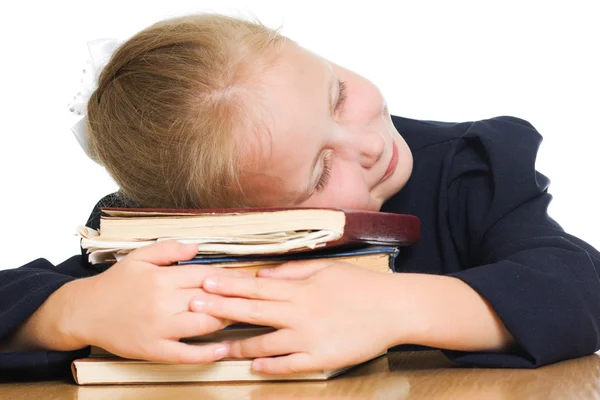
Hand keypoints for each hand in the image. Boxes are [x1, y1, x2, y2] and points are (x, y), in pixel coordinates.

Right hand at [66, 241, 248, 362]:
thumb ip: (168, 249)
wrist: (84, 312)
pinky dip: (206, 353)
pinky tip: (223, 349)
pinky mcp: (153, 349)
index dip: (231, 277)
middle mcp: (163, 302)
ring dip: (227, 320)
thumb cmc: (115, 283)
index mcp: (162, 278)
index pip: (206, 275)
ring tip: (244, 317)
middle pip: (210, 299)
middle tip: (256, 297)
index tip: (249, 278)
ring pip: (203, 325)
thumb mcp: (139, 257)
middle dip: (235, 298)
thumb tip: (197, 247)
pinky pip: (185, 354)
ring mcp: (159, 328)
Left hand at [193, 262, 399, 373]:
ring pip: (266, 344)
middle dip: (221, 310)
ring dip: (239, 345)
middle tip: (193, 309)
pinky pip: (290, 365)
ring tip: (216, 346)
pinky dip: (270, 366)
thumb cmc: (360, 286)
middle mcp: (300, 314)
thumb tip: (261, 275)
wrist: (394, 309)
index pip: (256, 287)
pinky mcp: (322, 358)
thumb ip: (291, 272)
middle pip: (253, 312)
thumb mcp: (326, 269)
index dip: (228, 286)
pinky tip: (254, 367)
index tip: (204, 283)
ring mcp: (310, 338)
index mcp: (300, 290)